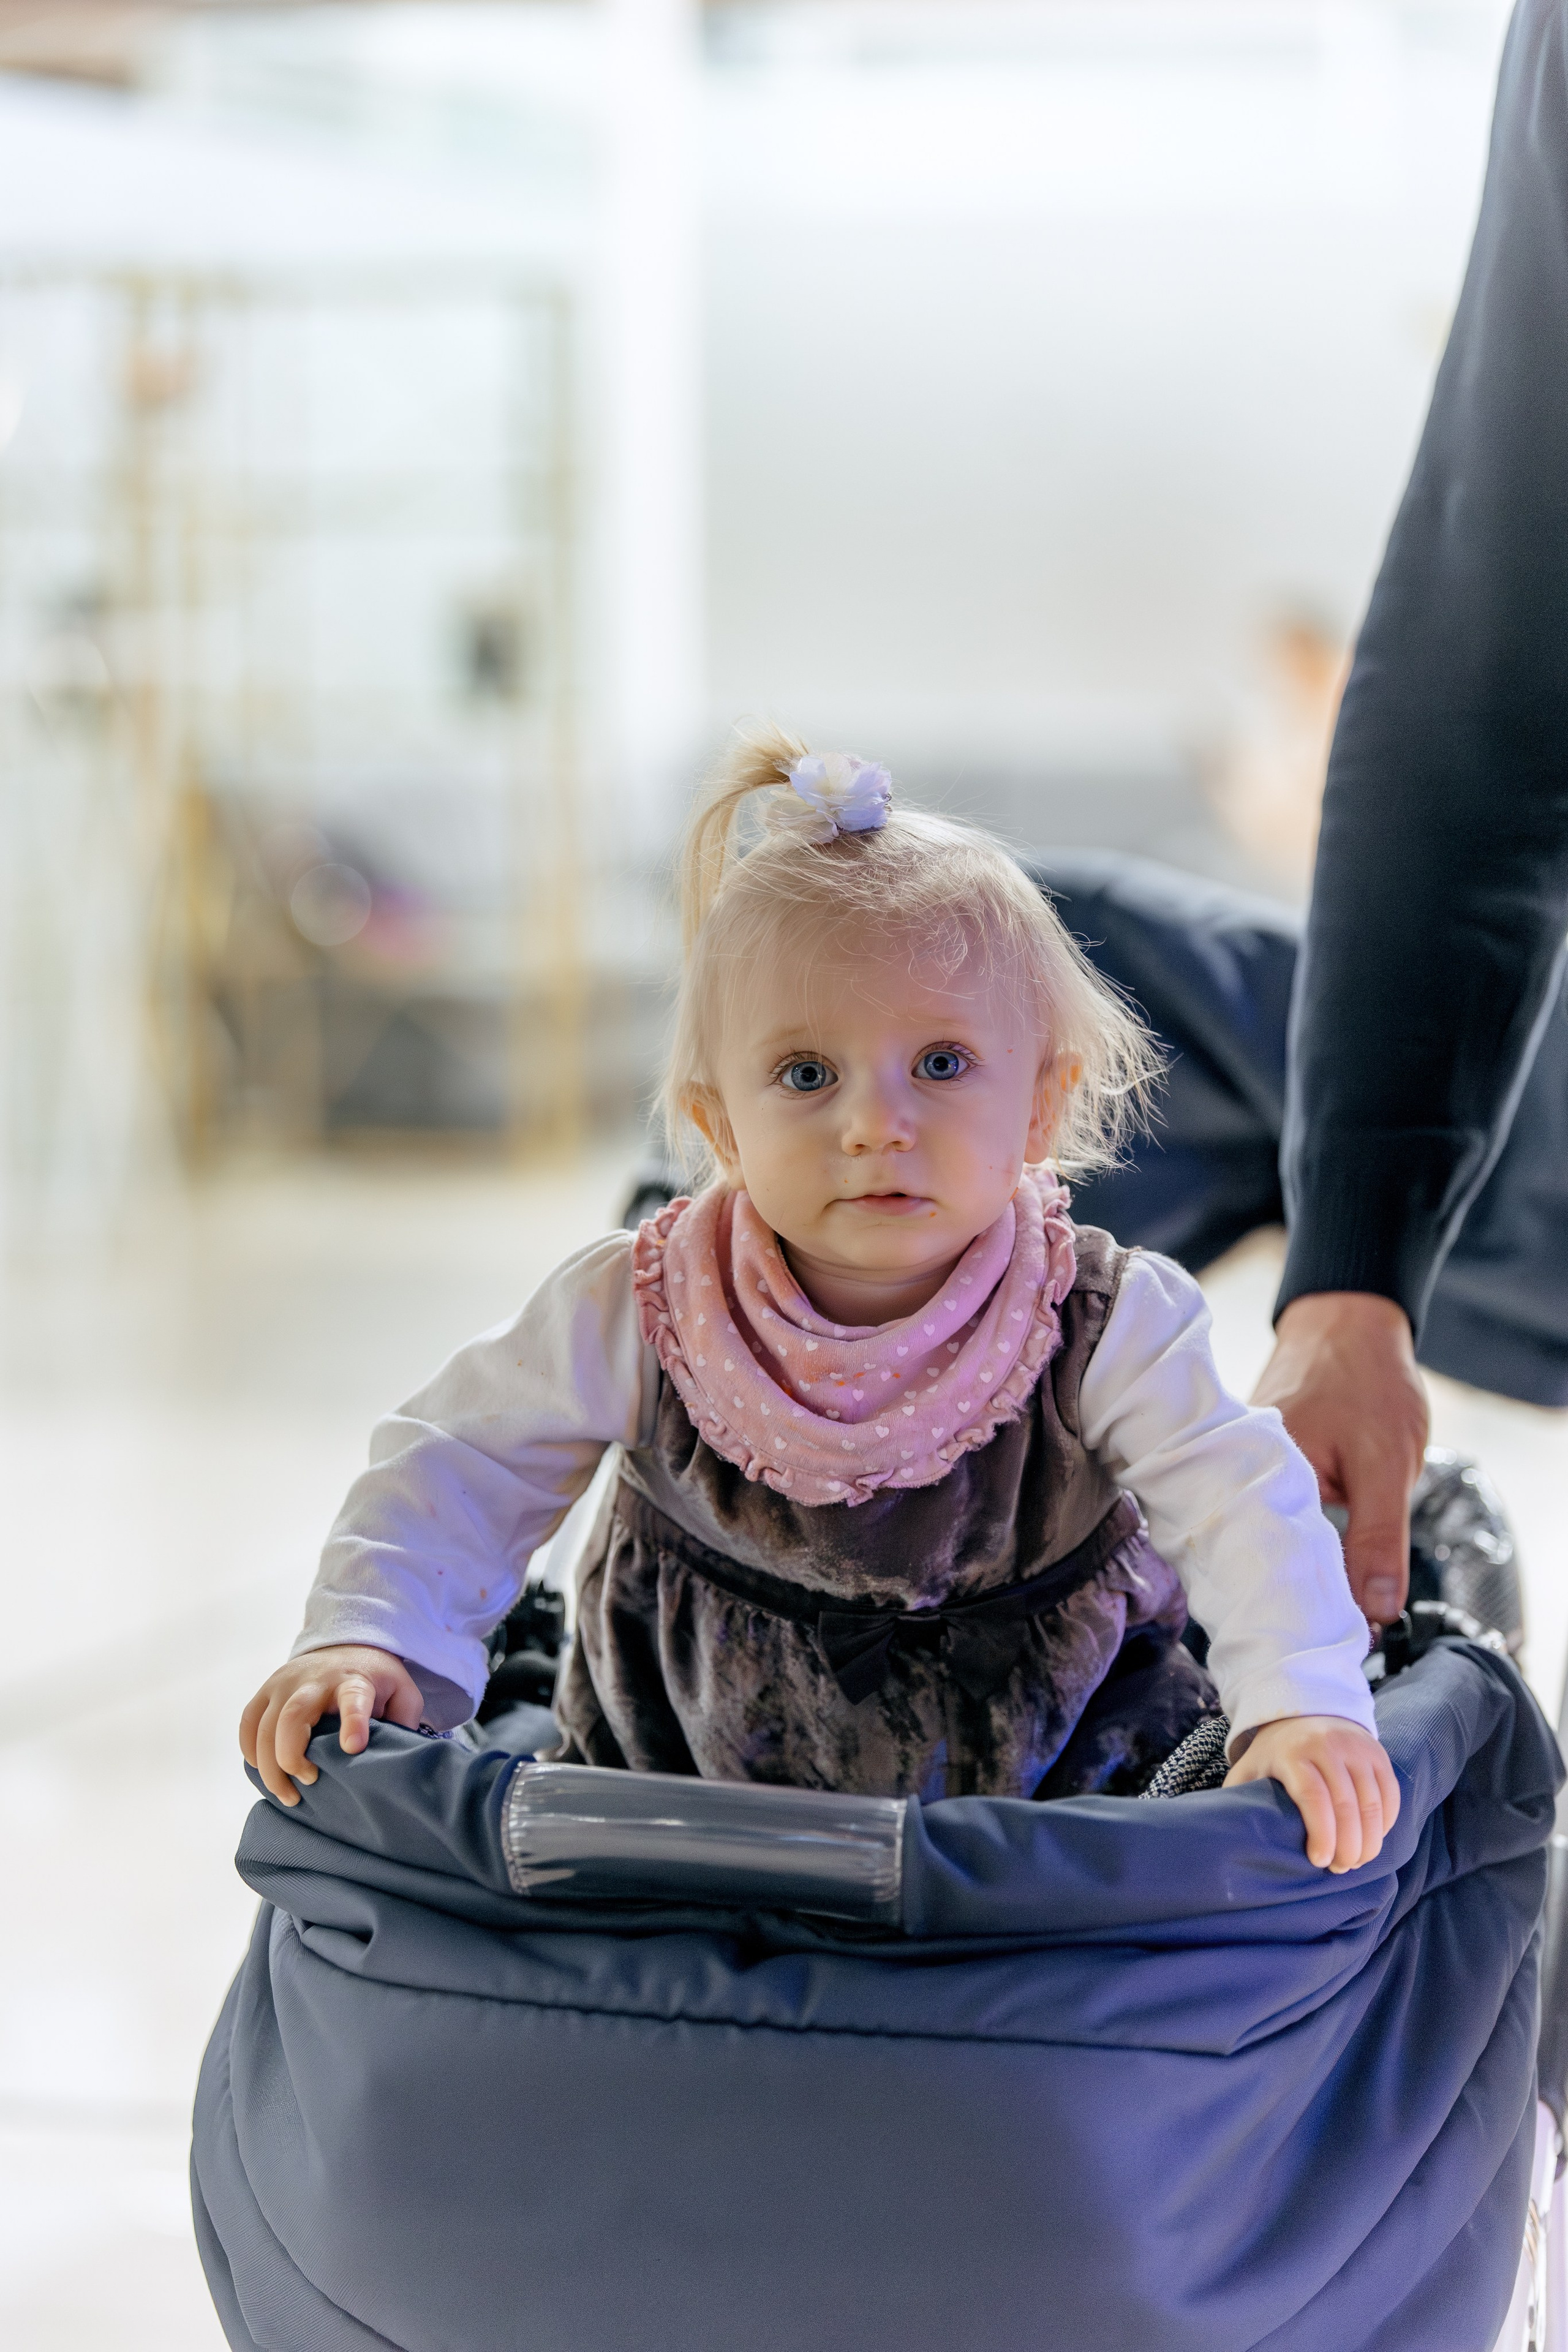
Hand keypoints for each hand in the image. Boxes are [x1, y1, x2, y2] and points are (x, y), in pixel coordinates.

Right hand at [239, 1645, 425, 1805]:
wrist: (346, 1645)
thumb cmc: (375, 1680)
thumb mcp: (402, 1692)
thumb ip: (404, 1722)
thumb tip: (395, 1760)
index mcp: (355, 1681)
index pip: (354, 1699)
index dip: (353, 1722)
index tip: (353, 1747)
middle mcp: (315, 1680)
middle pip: (293, 1716)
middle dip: (292, 1755)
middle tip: (308, 1781)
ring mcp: (285, 1683)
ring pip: (264, 1726)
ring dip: (270, 1767)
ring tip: (288, 1795)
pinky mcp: (267, 1690)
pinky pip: (248, 1723)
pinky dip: (250, 1751)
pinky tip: (264, 1771)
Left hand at [1224, 1714, 1400, 1871]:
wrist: (1306, 1710)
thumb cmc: (1275, 1753)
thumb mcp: (1250, 1767)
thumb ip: (1238, 1795)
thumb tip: (1228, 1832)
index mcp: (1293, 1752)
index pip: (1314, 1797)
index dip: (1321, 1834)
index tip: (1319, 1861)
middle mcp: (1329, 1746)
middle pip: (1347, 1805)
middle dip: (1348, 1846)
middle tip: (1340, 1869)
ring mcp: (1357, 1748)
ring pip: (1373, 1803)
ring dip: (1369, 1840)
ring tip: (1357, 1861)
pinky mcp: (1378, 1753)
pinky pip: (1390, 1795)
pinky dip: (1385, 1823)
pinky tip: (1372, 1840)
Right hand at [1252, 1291, 1428, 1626]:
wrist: (1350, 1316)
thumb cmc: (1366, 1376)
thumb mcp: (1388, 1465)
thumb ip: (1379, 1540)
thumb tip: (1378, 1612)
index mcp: (1259, 1474)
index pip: (1267, 1565)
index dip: (1296, 1609)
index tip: (1323, 1643)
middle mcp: (1235, 1472)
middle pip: (1258, 1555)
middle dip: (1289, 1593)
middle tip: (1318, 1633)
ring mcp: (1240, 1466)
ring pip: (1264, 1535)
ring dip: (1291, 1562)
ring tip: (1311, 1599)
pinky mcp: (1252, 1463)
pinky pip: (1266, 1512)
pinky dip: (1289, 1533)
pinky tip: (1307, 1551)